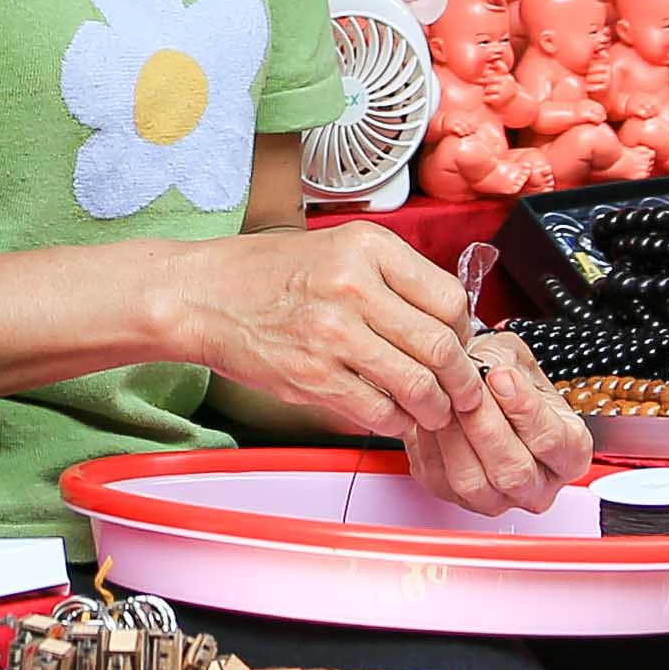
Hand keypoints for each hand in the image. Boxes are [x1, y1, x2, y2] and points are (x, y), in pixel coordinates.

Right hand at [163, 220, 489, 438]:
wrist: (203, 296)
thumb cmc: (270, 273)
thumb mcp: (339, 247)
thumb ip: (394, 277)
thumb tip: (449, 321)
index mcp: (368, 247)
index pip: (448, 299)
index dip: (465, 332)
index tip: (461, 346)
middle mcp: (353, 286)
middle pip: (440, 346)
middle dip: (462, 381)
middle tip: (465, 394)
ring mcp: (332, 334)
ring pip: (416, 385)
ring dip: (435, 409)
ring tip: (435, 412)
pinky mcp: (312, 377)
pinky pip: (378, 410)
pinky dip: (397, 422)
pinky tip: (395, 418)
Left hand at [404, 327, 596, 518]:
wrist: (474, 388)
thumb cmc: (504, 378)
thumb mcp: (514, 357)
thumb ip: (505, 361)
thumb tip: (490, 369)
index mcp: (569, 452)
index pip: (553, 441)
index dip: (525, 408)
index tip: (501, 376)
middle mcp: (539, 485)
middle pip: (514, 470)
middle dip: (486, 426)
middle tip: (469, 391)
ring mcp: (499, 498)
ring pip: (475, 482)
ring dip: (456, 437)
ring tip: (448, 401)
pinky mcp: (457, 498)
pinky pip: (441, 480)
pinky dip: (431, 446)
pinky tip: (432, 417)